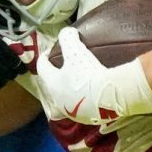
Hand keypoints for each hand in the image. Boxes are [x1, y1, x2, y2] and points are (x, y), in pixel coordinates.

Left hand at [35, 27, 151, 124]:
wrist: (109, 98)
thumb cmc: (87, 74)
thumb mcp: (76, 51)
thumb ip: (67, 38)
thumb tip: (67, 32)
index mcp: (52, 84)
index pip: (42, 68)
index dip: (44, 57)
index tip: (50, 51)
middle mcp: (59, 100)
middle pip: (54, 85)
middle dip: (58, 74)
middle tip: (67, 65)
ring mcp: (73, 112)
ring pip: (68, 97)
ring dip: (72, 88)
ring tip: (83, 79)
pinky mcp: (88, 119)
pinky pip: (84, 106)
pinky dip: (87, 98)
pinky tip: (96, 92)